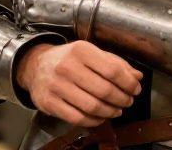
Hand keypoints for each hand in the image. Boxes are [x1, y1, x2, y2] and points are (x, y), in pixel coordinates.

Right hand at [16, 40, 142, 127]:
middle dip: (122, 99)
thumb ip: (116, 63)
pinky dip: (94, 121)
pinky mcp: (50, 103)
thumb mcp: (91, 53)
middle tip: (128, 101)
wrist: (35, 66)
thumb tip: (137, 77)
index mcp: (81, 50)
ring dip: (111, 112)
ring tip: (117, 110)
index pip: (113, 70)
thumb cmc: (68, 59)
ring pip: (92, 107)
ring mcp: (57, 86)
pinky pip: (78, 118)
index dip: (129, 83)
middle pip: (104, 90)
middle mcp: (67, 67)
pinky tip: (101, 117)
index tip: (136, 89)